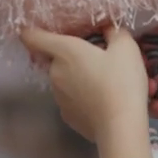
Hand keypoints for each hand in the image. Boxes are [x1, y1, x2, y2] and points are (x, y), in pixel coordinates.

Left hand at [19, 25, 152, 157]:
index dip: (32, 31)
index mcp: (64, 51)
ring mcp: (58, 97)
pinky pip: (72, 99)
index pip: (32, 37)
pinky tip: (101, 102)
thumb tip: (108, 30)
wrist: (120, 126)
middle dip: (73, 57)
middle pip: (57, 58)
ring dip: (78, 78)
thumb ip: (114, 33)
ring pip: (65, 79)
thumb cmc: (121, 81)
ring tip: (105, 84)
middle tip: (99, 61)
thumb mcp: (125, 48)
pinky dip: (82, 98)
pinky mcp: (66, 116)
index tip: (40, 31)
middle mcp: (55, 72)